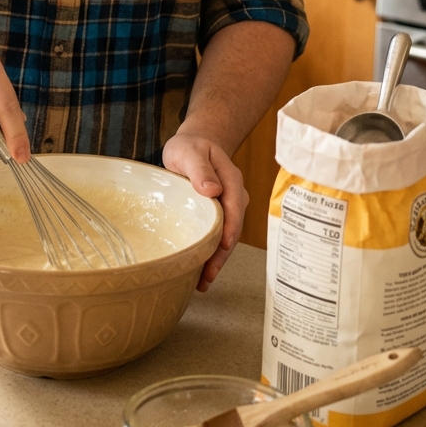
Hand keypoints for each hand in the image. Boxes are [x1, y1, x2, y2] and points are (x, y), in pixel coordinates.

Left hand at [162, 132, 248, 290]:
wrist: (194, 145)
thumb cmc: (191, 147)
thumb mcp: (190, 152)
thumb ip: (200, 169)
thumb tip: (213, 190)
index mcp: (232, 181)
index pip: (234, 208)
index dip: (229, 229)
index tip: (221, 248)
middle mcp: (234, 197)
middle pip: (232, 229)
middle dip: (222, 254)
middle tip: (208, 276)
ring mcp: (228, 208)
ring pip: (226, 237)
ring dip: (217, 259)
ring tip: (203, 282)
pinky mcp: (218, 216)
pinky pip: (217, 236)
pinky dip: (211, 253)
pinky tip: (200, 271)